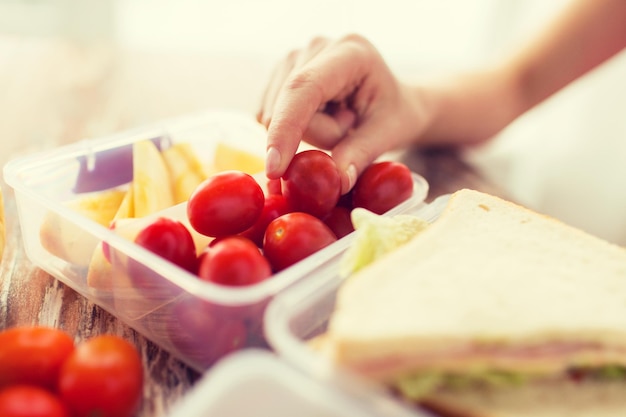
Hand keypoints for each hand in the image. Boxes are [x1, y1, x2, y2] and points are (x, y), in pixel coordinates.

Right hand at [257, 34, 425, 193]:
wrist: (390, 100)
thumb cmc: (394, 113)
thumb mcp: (389, 133)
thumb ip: (361, 153)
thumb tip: (336, 180)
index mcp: (350, 52)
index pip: (304, 88)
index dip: (285, 127)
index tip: (274, 168)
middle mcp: (316, 47)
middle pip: (288, 107)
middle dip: (314, 136)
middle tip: (350, 128)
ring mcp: (294, 57)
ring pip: (276, 115)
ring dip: (308, 134)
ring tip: (340, 120)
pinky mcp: (280, 74)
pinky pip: (272, 117)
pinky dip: (295, 130)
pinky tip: (322, 117)